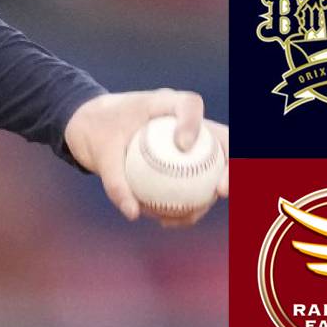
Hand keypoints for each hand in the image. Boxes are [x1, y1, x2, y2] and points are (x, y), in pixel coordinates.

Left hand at [62, 89, 228, 226]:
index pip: (189, 105)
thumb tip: (132, 213)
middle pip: (221, 139)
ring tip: (190, 216)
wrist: (92, 129)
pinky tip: (169, 221)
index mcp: (164, 104)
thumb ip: (114, 180)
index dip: (194, 123)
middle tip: (221, 190)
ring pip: (214, 167)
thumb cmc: (96, 130)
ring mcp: (190, 143)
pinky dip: (186, 204)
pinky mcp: (184, 163)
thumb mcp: (98, 152)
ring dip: (210, 193)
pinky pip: (194, 185)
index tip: (182, 146)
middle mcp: (185, 122)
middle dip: (233, 164)